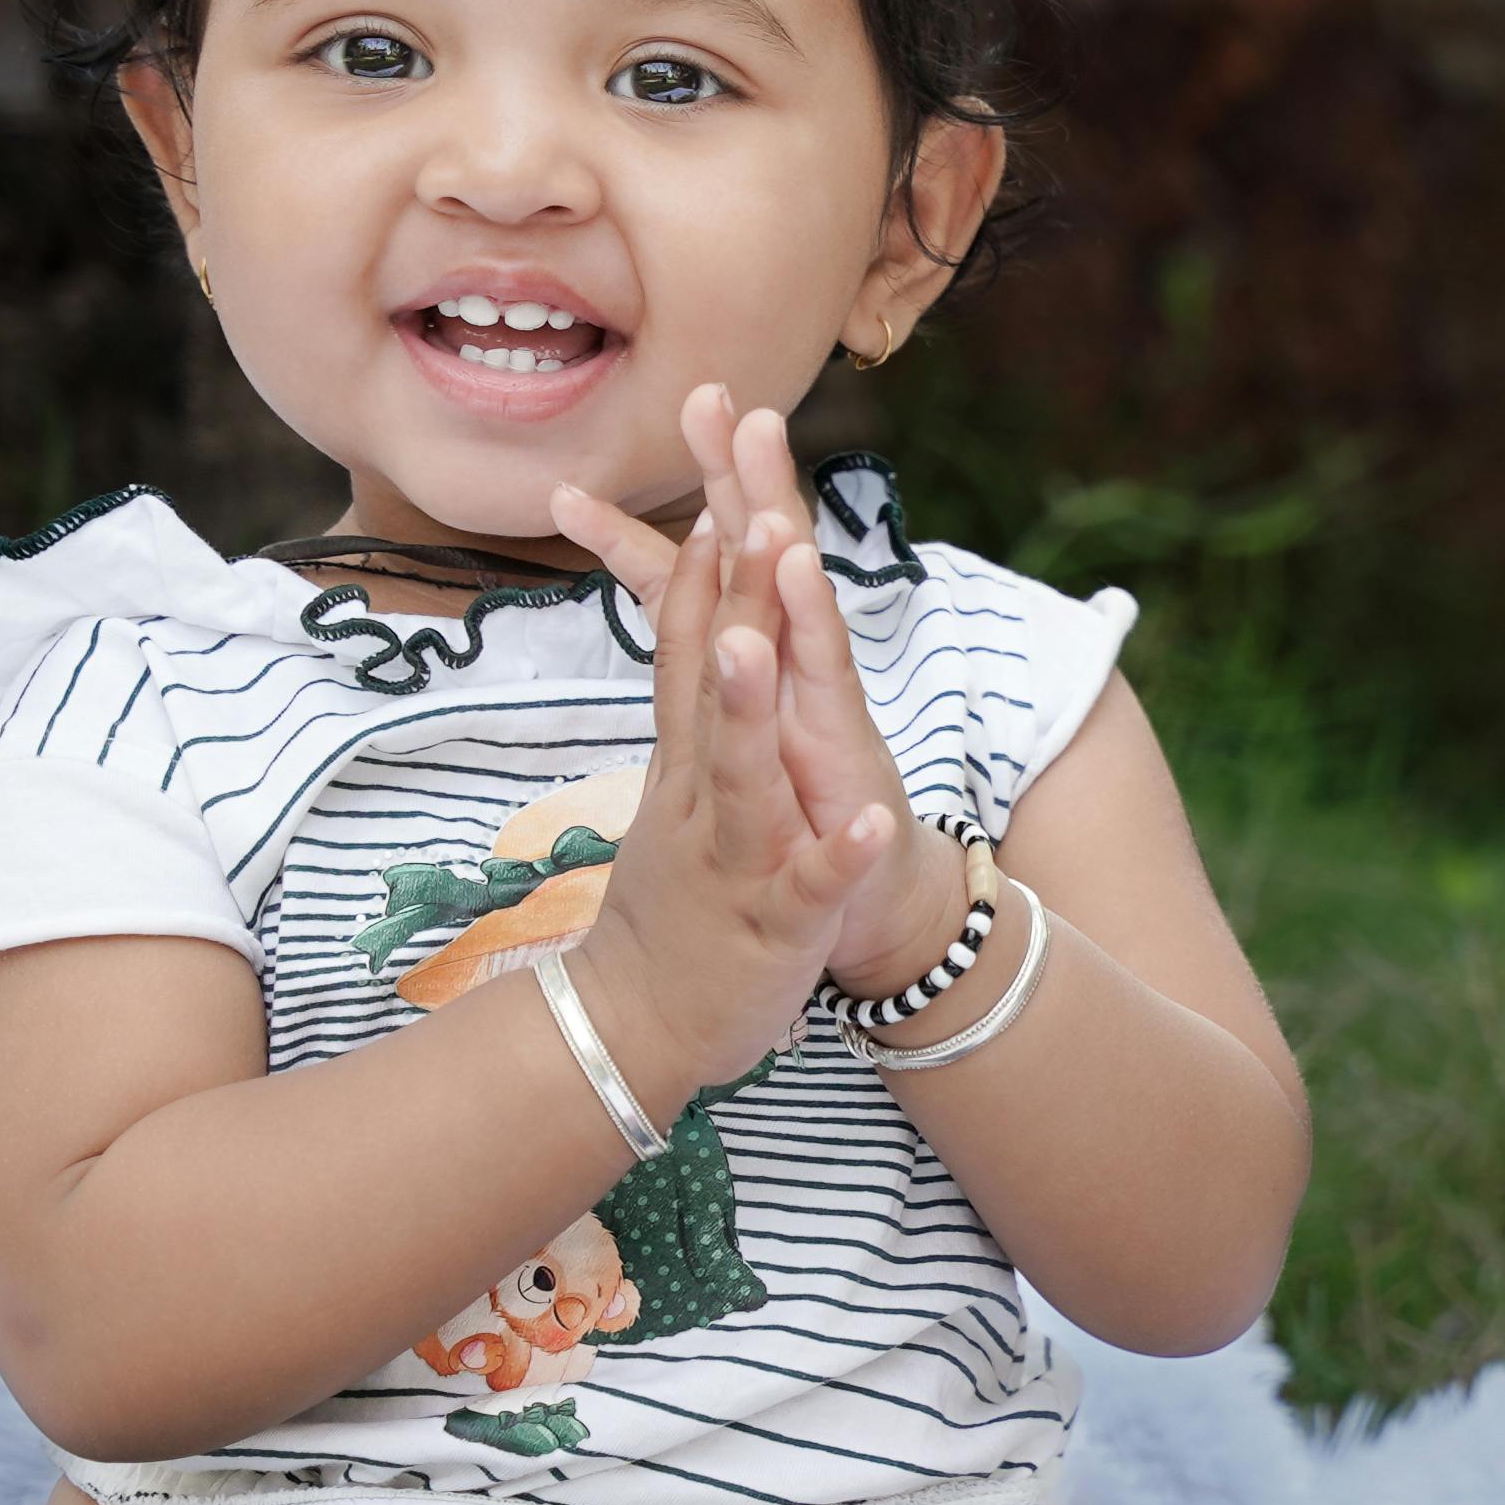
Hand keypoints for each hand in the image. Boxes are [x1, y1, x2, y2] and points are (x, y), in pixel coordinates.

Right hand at [547, 386, 910, 1094]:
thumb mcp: (675, 789)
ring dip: (746, 706)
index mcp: (690, 760)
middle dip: (726, 596)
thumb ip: (687, 703)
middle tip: (738, 508)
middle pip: (710, 681)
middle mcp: (701, 793)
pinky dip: (838, 854)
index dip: (705, 562)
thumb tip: (701, 616)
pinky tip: (872, 822)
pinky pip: (808, 885)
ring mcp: (733, 856)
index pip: (690, 643)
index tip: (715, 476)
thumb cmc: (673, 899)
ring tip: (756, 642)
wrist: (632, 1028)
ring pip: (740, 773)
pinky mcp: (772, 925)